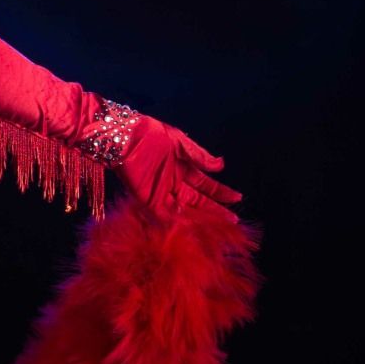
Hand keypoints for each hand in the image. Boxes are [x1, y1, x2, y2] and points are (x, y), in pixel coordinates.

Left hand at [118, 116, 244, 223]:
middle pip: (198, 200)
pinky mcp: (148, 200)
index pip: (206, 184)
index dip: (221, 192)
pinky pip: (165, 214)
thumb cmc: (152, 135)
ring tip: (218, 227)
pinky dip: (177, 221)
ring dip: (200, 218)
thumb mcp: (180, 143)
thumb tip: (222, 166)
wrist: (127, 137)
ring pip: (185, 210)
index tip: (238, 198)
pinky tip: (192, 228)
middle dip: (215, 209)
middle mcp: (174, 182)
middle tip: (234, 219)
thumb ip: (200, 157)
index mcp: (183, 168)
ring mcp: (162, 192)